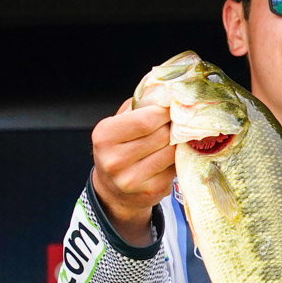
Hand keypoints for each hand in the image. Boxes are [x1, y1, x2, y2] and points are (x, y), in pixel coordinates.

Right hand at [90, 97, 174, 245]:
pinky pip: (174, 168)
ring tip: (172, 141)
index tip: (173, 108)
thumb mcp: (119, 123)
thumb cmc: (119, 149)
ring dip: (177, 145)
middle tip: (176, 125)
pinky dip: (176, 161)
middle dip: (172, 128)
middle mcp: (114, 159)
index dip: (165, 112)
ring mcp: (131, 178)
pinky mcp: (150, 191)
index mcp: (105, 135)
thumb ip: (139, 106)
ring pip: (171, 152)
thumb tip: (166, 91)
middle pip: (162, 136)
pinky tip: (169, 159)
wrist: (113, 189)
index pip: (146, 119)